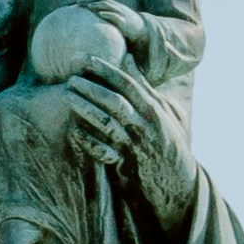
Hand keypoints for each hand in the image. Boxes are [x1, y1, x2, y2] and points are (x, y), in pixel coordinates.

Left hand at [30, 62, 197, 236]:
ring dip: (85, 108)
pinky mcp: (126, 165)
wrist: (176, 185)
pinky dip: (88, 140)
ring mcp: (135, 146)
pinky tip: (74, 131)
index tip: (87, 60)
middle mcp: (145, 126)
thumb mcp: (162, 112)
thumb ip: (143, 87)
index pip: (129, 85)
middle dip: (93, 87)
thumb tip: (127, 58)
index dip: (108, 71)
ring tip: (67, 96)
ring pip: (107, 123)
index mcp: (155, 111)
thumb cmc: (167, 144)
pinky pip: (103, 151)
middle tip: (72, 78)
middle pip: (116, 101)